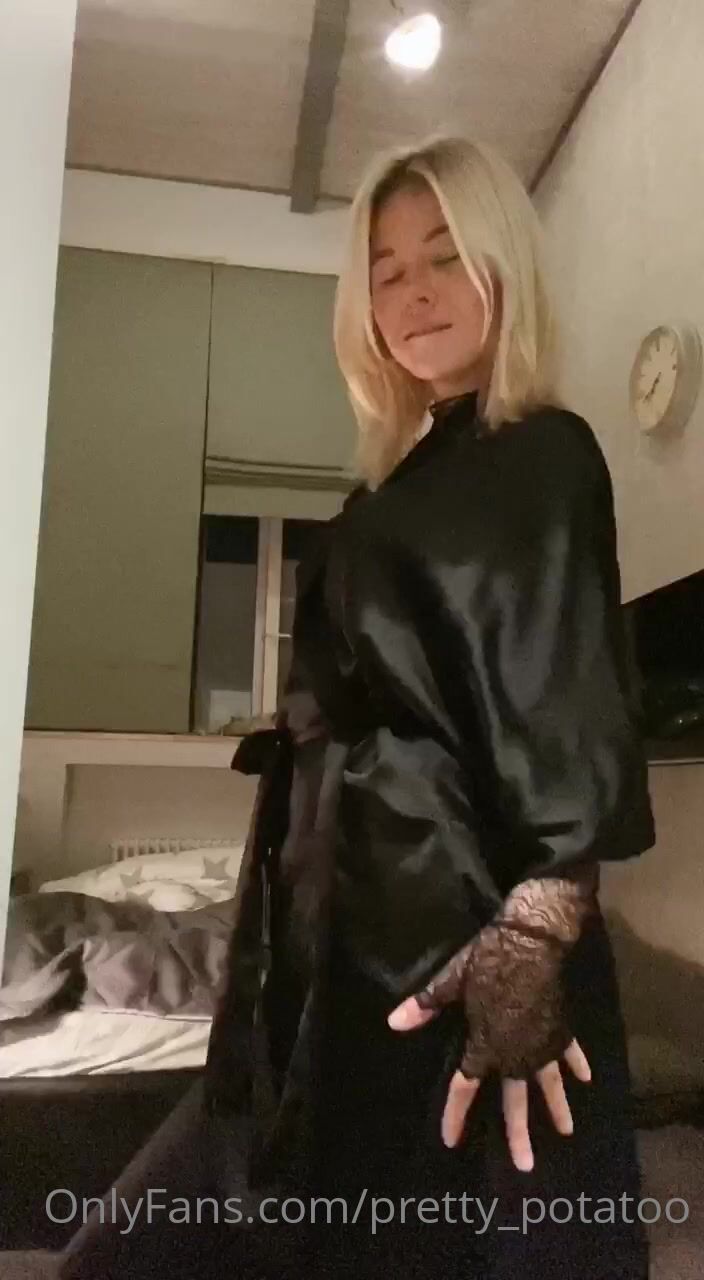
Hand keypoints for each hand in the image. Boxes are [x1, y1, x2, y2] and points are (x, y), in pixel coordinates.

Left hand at [387, 872, 597, 1170]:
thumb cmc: (488, 958)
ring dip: (557, 1108)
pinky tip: (585, 1080)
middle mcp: (516, 1053)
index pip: (465, 1087)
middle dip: (517, 1133)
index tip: (450, 1140)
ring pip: (549, 1084)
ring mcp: (542, 1043)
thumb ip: (427, 1006)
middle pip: (514, 1100)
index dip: (455, 1114)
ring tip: (566, 1132)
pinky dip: (577, 1065)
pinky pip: (570, 1052)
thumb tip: (394, 1023)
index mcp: (486, 1044)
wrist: (533, 940)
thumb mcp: (452, 980)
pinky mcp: (560, 1027)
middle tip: (525, 1165)